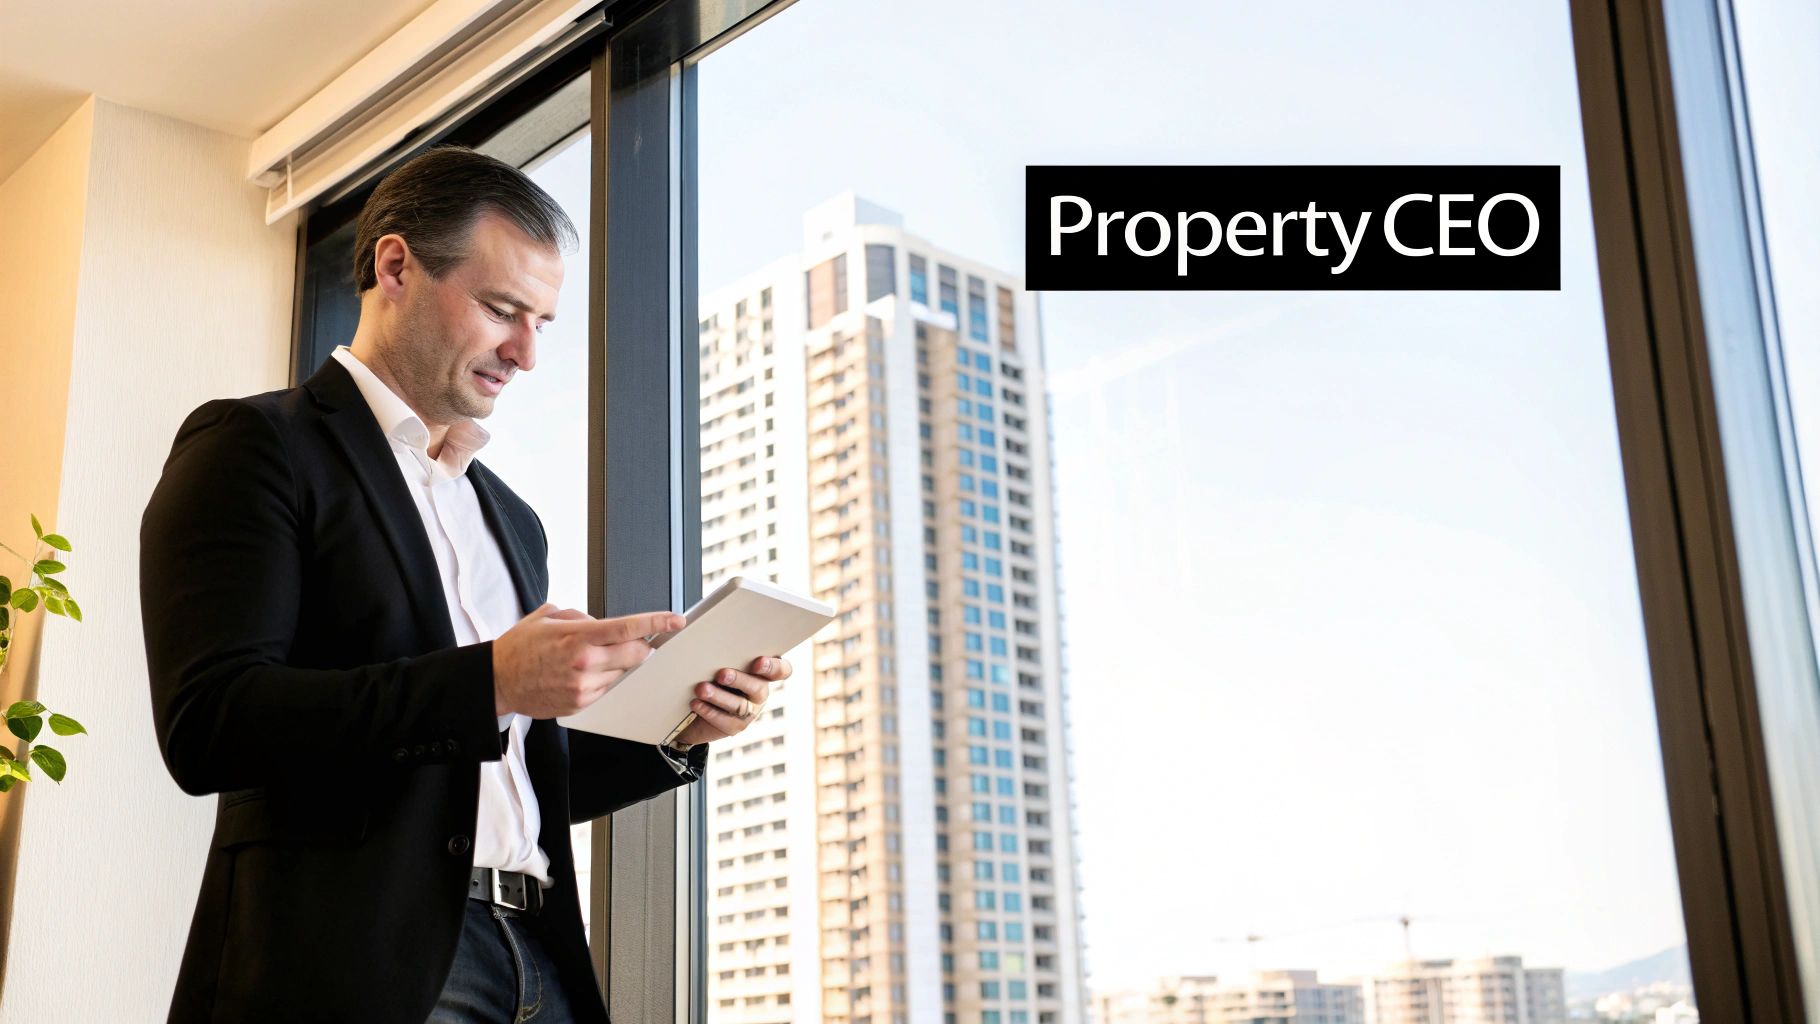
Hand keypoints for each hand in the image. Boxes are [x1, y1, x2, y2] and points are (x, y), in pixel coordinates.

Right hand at [493, 604, 685, 717]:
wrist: (497, 681)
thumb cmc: (520, 648)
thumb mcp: (548, 617)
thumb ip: (581, 617)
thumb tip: (603, 623)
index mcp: (579, 637)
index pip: (628, 628)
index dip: (657, 622)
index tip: (675, 620)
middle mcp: (585, 663)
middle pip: (636, 654)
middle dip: (642, 646)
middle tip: (637, 641)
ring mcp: (584, 687)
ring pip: (622, 673)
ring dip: (616, 664)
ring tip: (588, 658)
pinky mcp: (581, 704)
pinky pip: (606, 688)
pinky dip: (602, 678)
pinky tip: (580, 673)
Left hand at [672, 655, 791, 746]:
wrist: (694, 706)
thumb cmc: (709, 672)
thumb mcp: (716, 659)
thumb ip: (720, 649)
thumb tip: (697, 630)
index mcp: (762, 671)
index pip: (781, 670)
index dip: (774, 667)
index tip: (758, 662)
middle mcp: (760, 691)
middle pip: (758, 687)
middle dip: (739, 680)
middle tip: (721, 674)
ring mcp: (750, 711)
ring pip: (739, 705)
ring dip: (719, 696)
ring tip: (701, 689)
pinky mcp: (736, 726)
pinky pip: (725, 721)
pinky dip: (709, 711)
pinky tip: (696, 703)